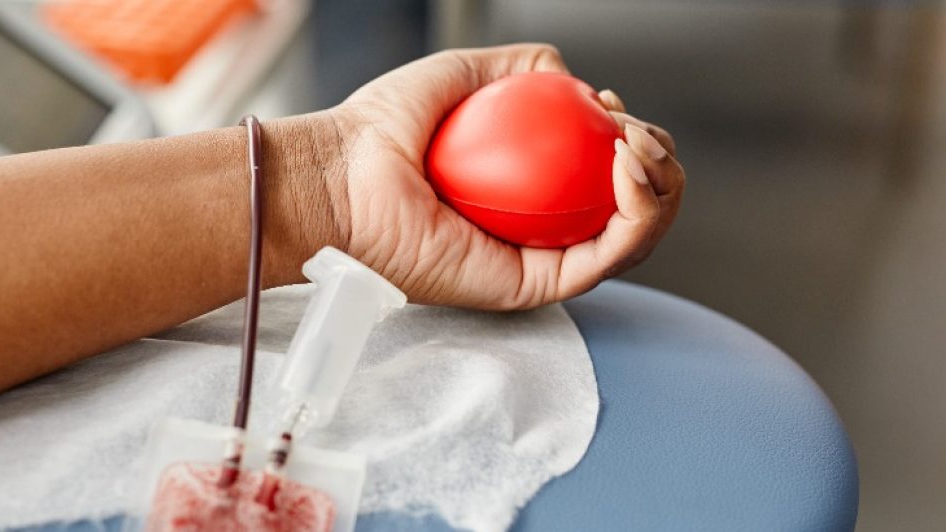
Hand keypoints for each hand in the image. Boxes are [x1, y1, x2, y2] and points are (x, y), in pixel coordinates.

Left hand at [323, 44, 684, 309]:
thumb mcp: (461, 75)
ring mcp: (537, 262)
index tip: (610, 106)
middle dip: (661, 168)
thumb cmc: (382, 130)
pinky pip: (603, 260)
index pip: (603, 175)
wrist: (341, 177)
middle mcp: (538, 232)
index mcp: (528, 193)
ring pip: (631, 240)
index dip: (629, 140)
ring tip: (637, 147)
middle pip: (631, 212)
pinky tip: (625, 169)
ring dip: (660, 190)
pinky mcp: (531, 287)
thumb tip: (570, 77)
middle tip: (637, 133)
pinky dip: (634, 217)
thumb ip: (518, 68)